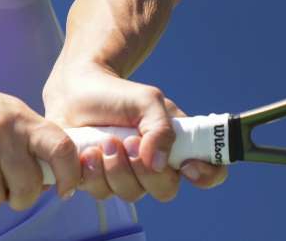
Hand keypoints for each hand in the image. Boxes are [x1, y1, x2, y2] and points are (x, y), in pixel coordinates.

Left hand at [42, 60, 227, 202]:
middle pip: (165, 190)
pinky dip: (93, 173)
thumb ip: (161, 128)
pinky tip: (87, 152)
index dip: (206, 176)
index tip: (188, 165)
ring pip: (131, 194)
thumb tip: (158, 163)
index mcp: (177, 148)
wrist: (76, 91)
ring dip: (116, 168)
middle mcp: (155, 168)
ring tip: (103, 141)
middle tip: (128, 141)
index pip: (208, 173)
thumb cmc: (118, 94)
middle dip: (146, 170)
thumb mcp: (147, 100)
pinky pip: (101, 192)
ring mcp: (126, 177)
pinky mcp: (98, 181)